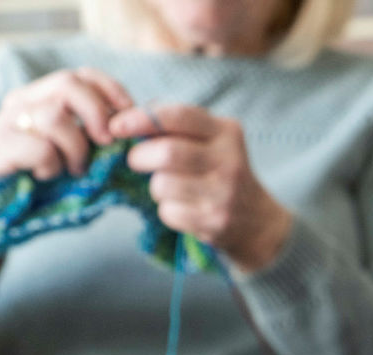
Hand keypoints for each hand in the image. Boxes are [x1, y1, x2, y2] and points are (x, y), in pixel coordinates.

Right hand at [0, 67, 133, 190]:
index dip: (110, 90)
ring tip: (73, 170)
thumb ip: (101, 136)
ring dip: (75, 148)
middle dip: (96, 114)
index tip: (130, 115)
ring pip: (54, 115)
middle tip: (106, 144)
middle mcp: (21, 103)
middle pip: (67, 83)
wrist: (9, 220)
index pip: (82, 75)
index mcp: (43, 98)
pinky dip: (52, 165)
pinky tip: (47, 177)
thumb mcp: (84, 155)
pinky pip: (39, 147)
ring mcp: (4, 124)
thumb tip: (137, 121)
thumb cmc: (53, 188)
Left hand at [109, 105, 291, 272]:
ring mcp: (223, 192)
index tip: (116, 126)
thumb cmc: (222, 173)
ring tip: (168, 188)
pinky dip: (166, 210)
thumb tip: (128, 115)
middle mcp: (229, 160)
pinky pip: (169, 212)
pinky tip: (182, 208)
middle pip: (167, 153)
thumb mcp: (212, 141)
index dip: (140, 119)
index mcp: (227, 132)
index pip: (177, 116)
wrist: (256, 220)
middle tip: (136, 161)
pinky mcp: (214, 221)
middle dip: (140, 157)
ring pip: (163, 184)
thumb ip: (178, 126)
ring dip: (155, 187)